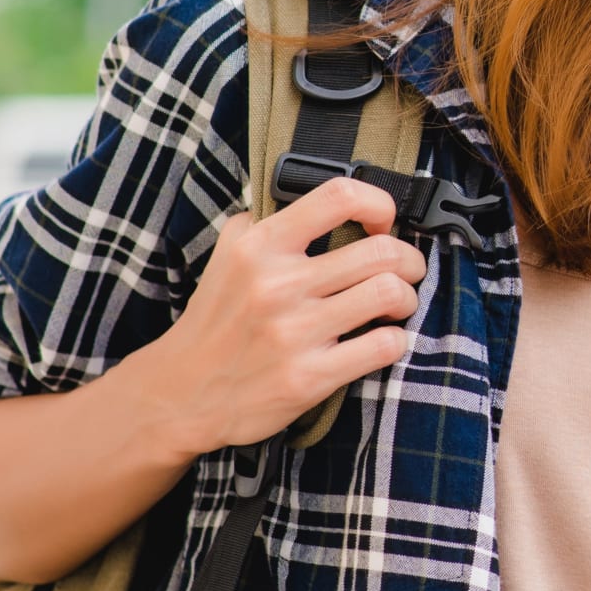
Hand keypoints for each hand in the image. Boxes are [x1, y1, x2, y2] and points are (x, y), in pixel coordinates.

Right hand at [140, 178, 424, 458]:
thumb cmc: (216, 321)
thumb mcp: (226, 255)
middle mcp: (276, 285)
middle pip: (382, 252)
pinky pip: (384, 345)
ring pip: (391, 294)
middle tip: (406, 271)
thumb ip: (266, 222)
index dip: (379, 204)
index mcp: (259, 246)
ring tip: (396, 305)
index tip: (382, 224)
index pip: (339, 196)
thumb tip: (320, 203)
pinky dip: (396, 340)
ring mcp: (293, 332)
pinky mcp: (308, 377)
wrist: (180, 394)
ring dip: (406, 299)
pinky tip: (381, 339)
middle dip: (409, 260)